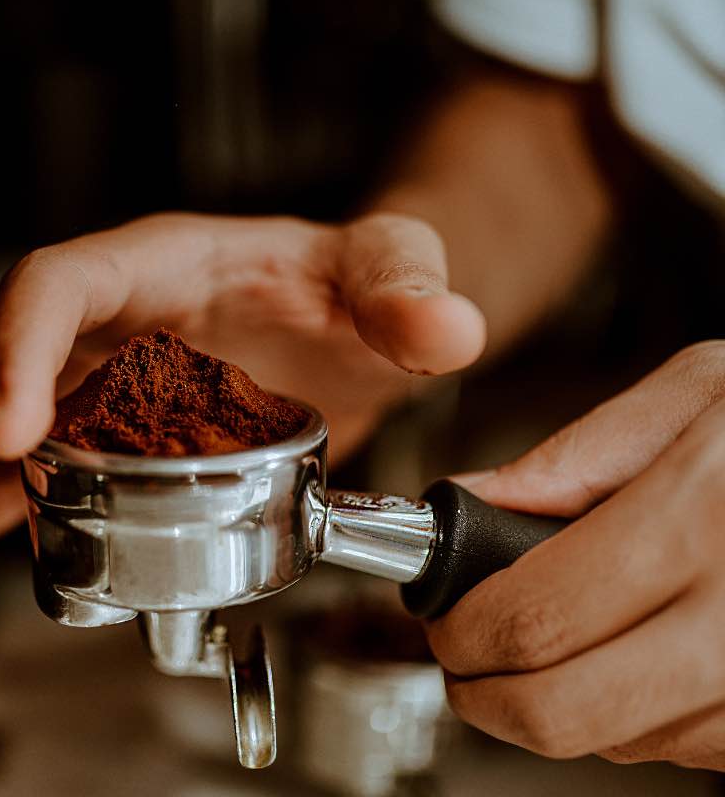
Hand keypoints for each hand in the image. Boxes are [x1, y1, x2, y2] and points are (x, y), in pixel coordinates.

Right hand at [0, 211, 485, 582]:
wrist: (349, 317)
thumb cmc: (352, 284)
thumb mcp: (388, 269)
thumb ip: (405, 290)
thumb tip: (439, 325)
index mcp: (152, 266)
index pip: (52, 285)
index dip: (13, 350)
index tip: (2, 434)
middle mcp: (98, 324)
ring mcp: (86, 385)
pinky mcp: (96, 439)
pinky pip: (8, 478)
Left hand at [427, 341, 724, 770]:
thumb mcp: (705, 391)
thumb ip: (576, 454)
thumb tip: (467, 503)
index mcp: (701, 519)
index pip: (532, 619)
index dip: (461, 631)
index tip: (443, 617)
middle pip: (559, 711)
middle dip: (485, 693)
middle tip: (470, 657)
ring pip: (616, 742)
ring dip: (560, 702)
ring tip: (566, 637)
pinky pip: (684, 750)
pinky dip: (634, 716)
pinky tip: (642, 654)